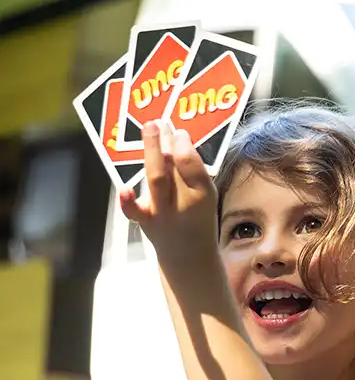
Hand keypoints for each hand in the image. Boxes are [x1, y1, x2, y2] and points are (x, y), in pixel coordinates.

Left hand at [120, 120, 218, 262]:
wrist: (189, 256)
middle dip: (164, 144)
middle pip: (172, 170)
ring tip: (149, 130)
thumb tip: (173, 138)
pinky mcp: (145, 220)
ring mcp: (163, 213)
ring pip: (155, 180)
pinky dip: (128, 201)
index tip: (179, 132)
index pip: (192, 166)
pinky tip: (123, 188)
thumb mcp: (205, 195)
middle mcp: (183, 204)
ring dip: (151, 153)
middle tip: (158, 123)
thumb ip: (191, 171)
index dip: (184, 146)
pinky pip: (135, 211)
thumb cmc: (197, 218)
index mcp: (203, 195)